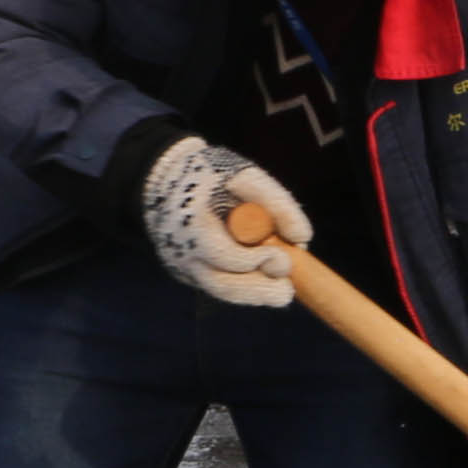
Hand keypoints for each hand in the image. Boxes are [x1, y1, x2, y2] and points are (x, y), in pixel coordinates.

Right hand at [137, 135, 305, 306]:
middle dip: (260, 291)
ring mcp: (181, 265)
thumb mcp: (243, 175)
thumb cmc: (209, 173)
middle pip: (222, 285)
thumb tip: (303, 240)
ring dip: (254, 294)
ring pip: (221, 291)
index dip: (256, 260)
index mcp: (191, 223)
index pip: (225, 254)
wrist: (163, 178)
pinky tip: (260, 277)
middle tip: (288, 290)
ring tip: (281, 290)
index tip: (281, 256)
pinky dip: (241, 285)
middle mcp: (181, 251)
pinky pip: (217, 285)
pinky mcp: (186, 272)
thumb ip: (276, 202)